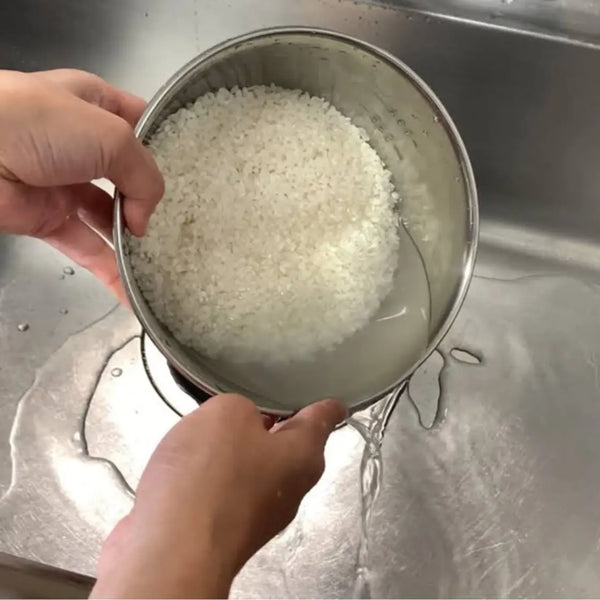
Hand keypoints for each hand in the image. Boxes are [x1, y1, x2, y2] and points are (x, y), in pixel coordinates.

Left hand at [0, 69, 163, 302]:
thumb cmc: (39, 124)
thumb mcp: (112, 136)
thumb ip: (145, 177)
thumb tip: (143, 220)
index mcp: (95, 104)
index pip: (140, 124)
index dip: (164, 146)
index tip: (191, 173)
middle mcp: (82, 144)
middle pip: (129, 177)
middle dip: (151, 200)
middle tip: (180, 223)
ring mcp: (65, 183)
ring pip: (110, 218)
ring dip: (133, 242)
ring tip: (162, 261)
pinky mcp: (49, 219)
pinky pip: (87, 248)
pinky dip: (109, 271)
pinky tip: (132, 290)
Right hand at [91, 394, 346, 598]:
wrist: (174, 550)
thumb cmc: (211, 473)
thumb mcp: (226, 413)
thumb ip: (241, 408)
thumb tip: (239, 425)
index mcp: (303, 452)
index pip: (325, 418)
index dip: (326, 404)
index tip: (334, 402)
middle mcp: (292, 486)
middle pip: (291, 446)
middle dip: (276, 425)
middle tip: (258, 404)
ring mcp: (263, 514)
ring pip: (260, 469)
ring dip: (241, 451)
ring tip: (214, 432)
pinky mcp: (232, 531)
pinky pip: (232, 491)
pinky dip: (218, 476)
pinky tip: (192, 468)